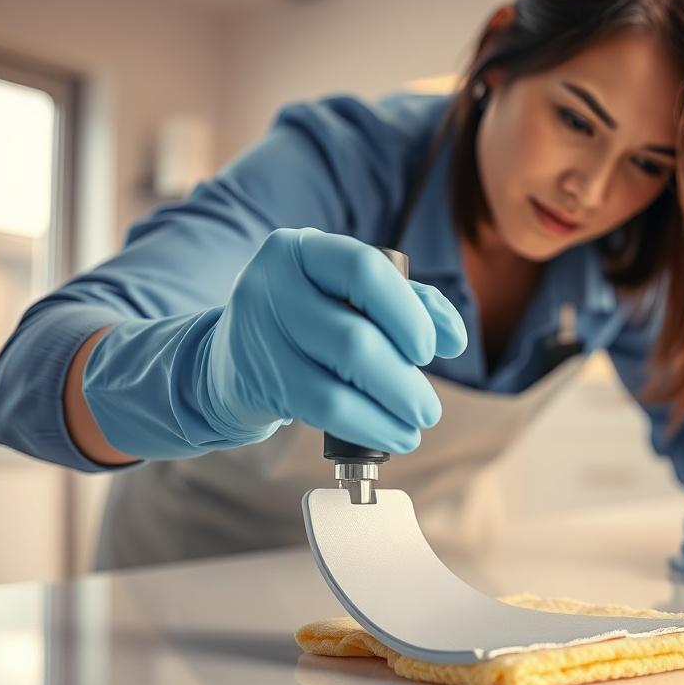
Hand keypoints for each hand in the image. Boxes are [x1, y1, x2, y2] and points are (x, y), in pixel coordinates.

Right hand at [201, 228, 466, 451]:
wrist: (229, 358)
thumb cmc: (308, 321)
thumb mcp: (351, 296)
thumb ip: (409, 303)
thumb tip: (453, 336)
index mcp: (305, 249)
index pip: (364, 269)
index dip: (408, 313)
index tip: (431, 349)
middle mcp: (274, 283)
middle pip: (356, 336)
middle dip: (404, 380)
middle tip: (428, 408)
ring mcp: (259, 332)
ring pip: (341, 377)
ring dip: (391, 409)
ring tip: (414, 426)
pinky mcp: (256, 378)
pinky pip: (324, 407)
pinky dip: (368, 426)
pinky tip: (390, 435)